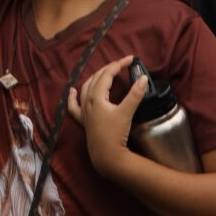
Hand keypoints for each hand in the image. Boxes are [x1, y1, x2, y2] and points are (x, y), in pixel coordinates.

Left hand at [67, 55, 147, 176]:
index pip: (107, 75)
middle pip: (95, 79)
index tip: (131, 59)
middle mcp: (86, 102)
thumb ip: (135, 94)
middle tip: (122, 64)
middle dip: (108, 69)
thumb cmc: (115, 134)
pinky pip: (74, 106)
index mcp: (96, 97)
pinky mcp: (83, 121)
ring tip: (103, 72)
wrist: (107, 156)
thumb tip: (143, 79)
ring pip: (85, 88)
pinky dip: (73, 97)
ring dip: (95, 78)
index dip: (118, 64)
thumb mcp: (126, 112)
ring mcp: (83, 112)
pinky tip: (72, 92)